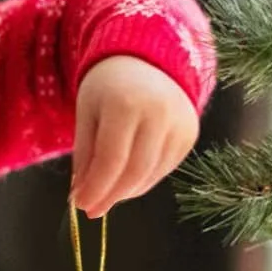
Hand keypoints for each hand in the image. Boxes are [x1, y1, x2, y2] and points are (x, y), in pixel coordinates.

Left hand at [71, 55, 199, 218]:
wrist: (147, 61)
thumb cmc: (108, 87)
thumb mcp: (87, 113)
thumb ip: (85, 155)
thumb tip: (83, 196)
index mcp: (126, 103)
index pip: (111, 159)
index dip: (96, 188)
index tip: (81, 205)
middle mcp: (159, 113)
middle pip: (134, 171)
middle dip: (111, 196)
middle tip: (93, 209)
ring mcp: (179, 124)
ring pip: (151, 174)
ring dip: (126, 191)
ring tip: (108, 193)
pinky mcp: (189, 134)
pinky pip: (164, 168)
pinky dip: (143, 180)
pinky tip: (128, 179)